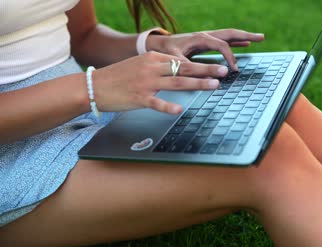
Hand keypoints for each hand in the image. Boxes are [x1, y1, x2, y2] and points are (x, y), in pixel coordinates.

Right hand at [91, 51, 228, 113]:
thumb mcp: (140, 65)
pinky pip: (157, 102)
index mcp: (153, 58)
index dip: (201, 63)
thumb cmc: (118, 77)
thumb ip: (159, 67)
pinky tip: (179, 109)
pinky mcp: (138, 97)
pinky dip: (168, 106)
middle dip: (206, 69)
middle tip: (224, 71)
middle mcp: (151, 67)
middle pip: (184, 67)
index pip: (182, 60)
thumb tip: (179, 71)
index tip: (216, 65)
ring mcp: (146, 82)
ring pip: (177, 82)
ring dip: (198, 83)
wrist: (94, 86)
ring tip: (214, 85)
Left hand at [146, 28, 264, 70]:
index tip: (233, 70)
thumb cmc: (165, 51)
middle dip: (246, 35)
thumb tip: (204, 76)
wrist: (158, 44)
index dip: (229, 58)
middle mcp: (206, 35)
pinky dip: (236, 41)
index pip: (222, 46)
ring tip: (259, 38)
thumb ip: (189, 67)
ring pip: (229, 35)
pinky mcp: (206, 42)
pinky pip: (225, 40)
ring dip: (244, 36)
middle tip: (261, 37)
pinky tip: (244, 43)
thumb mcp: (175, 60)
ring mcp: (207, 38)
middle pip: (230, 33)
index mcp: (201, 38)